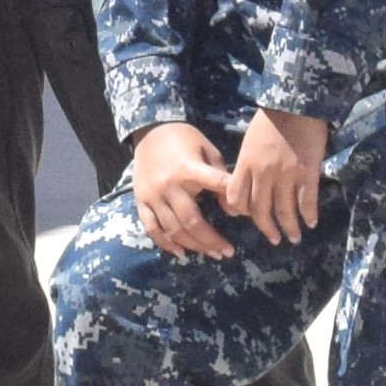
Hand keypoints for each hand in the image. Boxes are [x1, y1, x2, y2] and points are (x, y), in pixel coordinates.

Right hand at [129, 121, 235, 259]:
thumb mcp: (206, 148)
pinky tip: (181, 253)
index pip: (214, 185)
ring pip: (174, 229)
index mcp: (188, 169)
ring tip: (212, 254)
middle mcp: (169, 186)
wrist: (149, 131)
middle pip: (192, 221)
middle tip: (228, 252)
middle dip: (211, 240)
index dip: (231, 200)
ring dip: (194, 246)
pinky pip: (152, 228)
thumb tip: (232, 207)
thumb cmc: (183, 139)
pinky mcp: (141, 201)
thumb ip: (219, 175)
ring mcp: (153, 196)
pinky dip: (166, 243)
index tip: (244, 216)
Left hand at [225, 105, 329, 244]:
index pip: (236, 198)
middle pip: (260, 211)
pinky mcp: (307, 173)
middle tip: (274, 239)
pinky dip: (308, 215)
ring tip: (293, 237)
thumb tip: (247, 182)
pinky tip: (311, 222)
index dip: (241, 212)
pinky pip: (307, 201)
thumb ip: (248, 163)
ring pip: (284, 211)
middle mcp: (263, 174)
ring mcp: (286, 175)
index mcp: (246, 164)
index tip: (248, 218)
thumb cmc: (271, 118)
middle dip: (267, 229)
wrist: (297, 104)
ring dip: (289, 228)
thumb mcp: (250, 140)